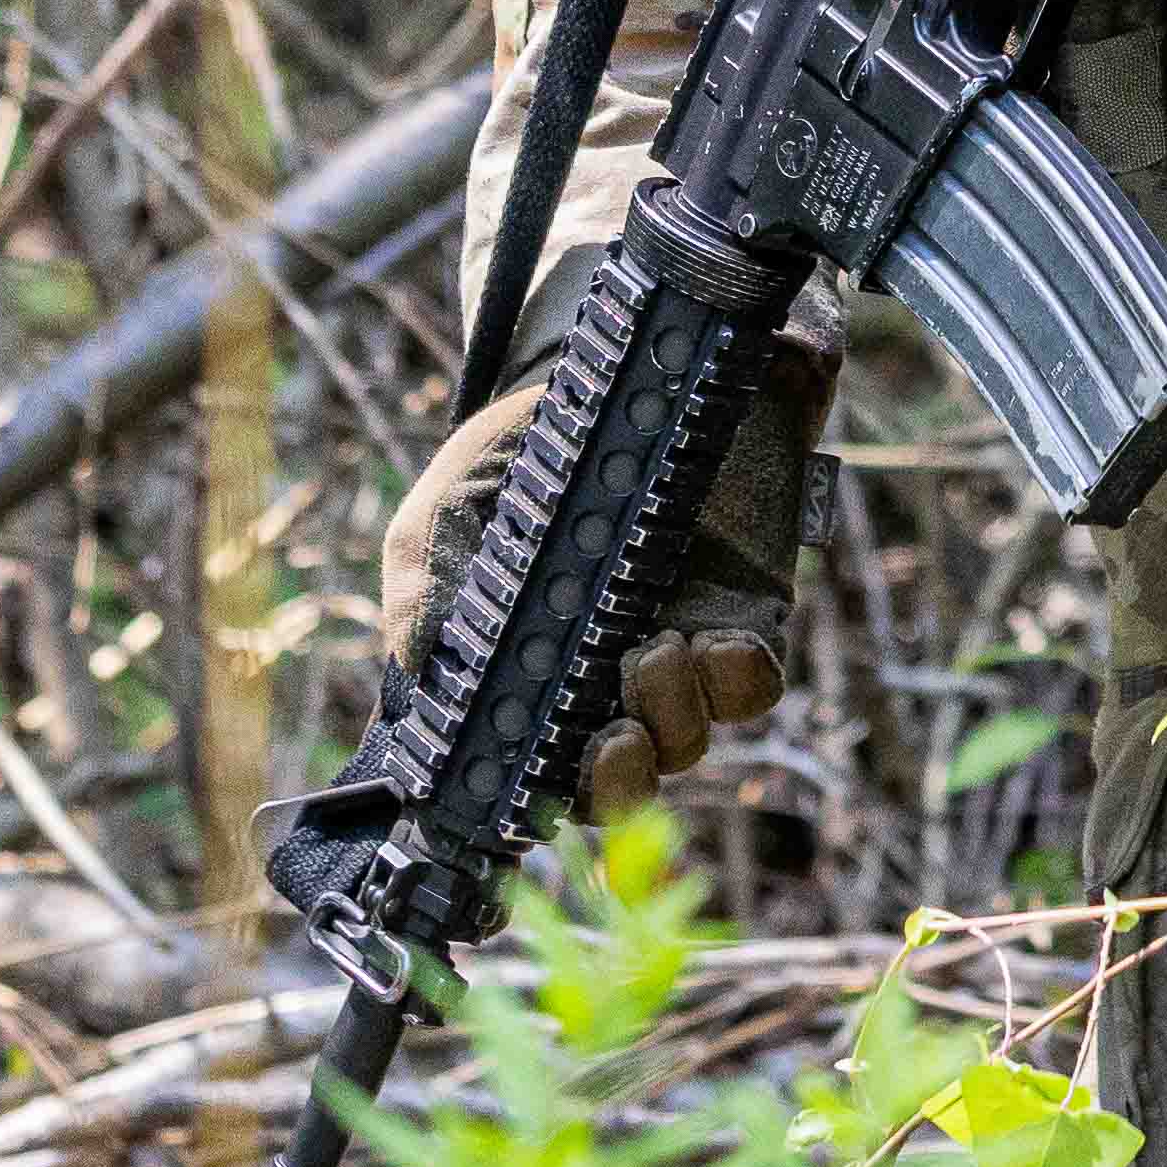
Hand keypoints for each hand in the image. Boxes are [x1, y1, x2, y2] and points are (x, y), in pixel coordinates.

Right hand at [381, 331, 822, 819]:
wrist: (635, 360)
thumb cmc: (531, 444)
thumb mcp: (450, 507)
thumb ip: (422, 588)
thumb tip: (414, 669)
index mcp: (530, 671)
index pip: (530, 772)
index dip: (526, 806)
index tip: (520, 803)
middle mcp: (603, 678)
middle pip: (616, 784)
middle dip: (613, 786)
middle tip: (604, 745)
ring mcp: (677, 653)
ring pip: (684, 744)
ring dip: (668, 720)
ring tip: (651, 649)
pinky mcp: (746, 616)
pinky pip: (753, 688)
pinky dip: (733, 683)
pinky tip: (708, 643)